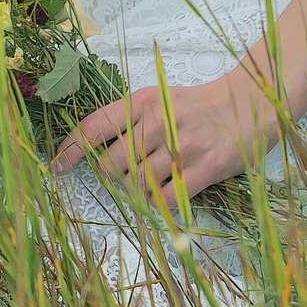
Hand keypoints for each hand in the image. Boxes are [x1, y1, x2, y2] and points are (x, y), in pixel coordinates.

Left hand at [51, 68, 289, 202]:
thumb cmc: (198, 105)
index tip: (57, 167)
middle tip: (126, 173)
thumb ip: (129, 120)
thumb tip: (93, 152)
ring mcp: (180, 148)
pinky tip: (165, 197)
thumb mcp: (160, 99)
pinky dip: (157, 206)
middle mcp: (158, 123)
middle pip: (112, 165)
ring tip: (152, 181)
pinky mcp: (202, 170)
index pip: (94, 126)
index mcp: (143, 102)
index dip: (71, 149)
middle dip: (111, 177)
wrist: (249, 104)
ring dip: (136, 191)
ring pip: (136, 185)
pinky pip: (164, 201)